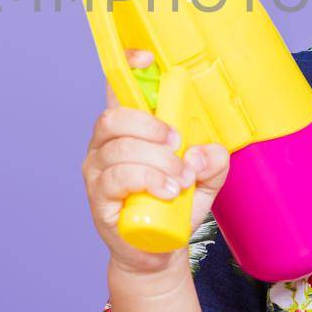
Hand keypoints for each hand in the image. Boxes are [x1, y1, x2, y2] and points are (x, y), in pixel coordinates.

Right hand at [81, 49, 230, 276]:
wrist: (159, 252)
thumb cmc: (175, 208)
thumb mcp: (206, 180)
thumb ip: (214, 160)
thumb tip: (199, 152)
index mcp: (129, 130)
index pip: (119, 90)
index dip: (127, 67)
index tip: (147, 59)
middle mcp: (106, 146)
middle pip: (114, 117)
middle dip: (150, 125)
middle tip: (178, 145)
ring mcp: (98, 172)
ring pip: (119, 148)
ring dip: (157, 161)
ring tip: (181, 181)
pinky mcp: (98, 198)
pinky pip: (116, 178)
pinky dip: (147, 180)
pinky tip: (168, 192)